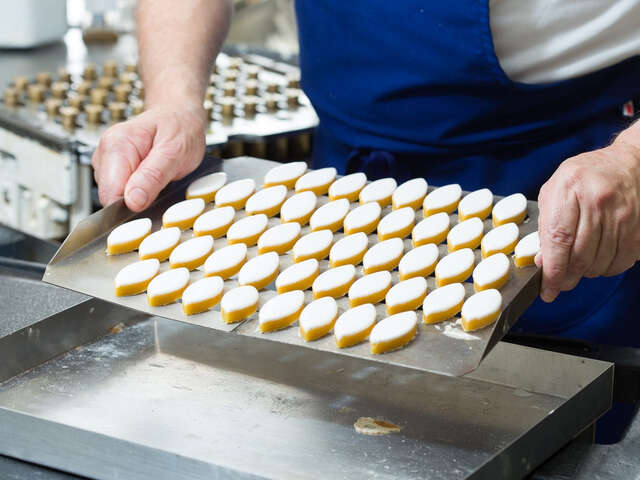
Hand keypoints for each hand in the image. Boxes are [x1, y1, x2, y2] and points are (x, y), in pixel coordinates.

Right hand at [91, 103, 205, 210]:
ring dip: (138, 194)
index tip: (150, 203)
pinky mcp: (112, 169)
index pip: (110, 193)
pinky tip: (151, 177)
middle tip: (161, 183)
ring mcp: (106, 161)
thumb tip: (132, 202)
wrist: (179, 114)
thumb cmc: (180, 128)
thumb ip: (152, 177)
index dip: (130, 206)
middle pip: (110, 197)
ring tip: (158, 176)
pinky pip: (120, 191)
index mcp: (117, 145)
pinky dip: (137, 190)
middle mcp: (105, 152)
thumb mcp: (174, 152)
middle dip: (135, 200)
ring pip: (115, 196)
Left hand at [535, 137, 639, 301]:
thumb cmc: (584, 177)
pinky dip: (608, 268)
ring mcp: (623, 214)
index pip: (559, 240)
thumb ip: (545, 226)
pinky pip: (622, 261)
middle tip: (561, 282)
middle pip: (581, 256)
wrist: (627, 163)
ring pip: (602, 263)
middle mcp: (598, 201)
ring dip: (587, 273)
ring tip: (579, 266)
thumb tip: (543, 261)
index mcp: (570, 188)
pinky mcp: (639, 226)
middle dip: (568, 277)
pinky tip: (599, 259)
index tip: (547, 289)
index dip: (552, 270)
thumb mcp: (554, 192)